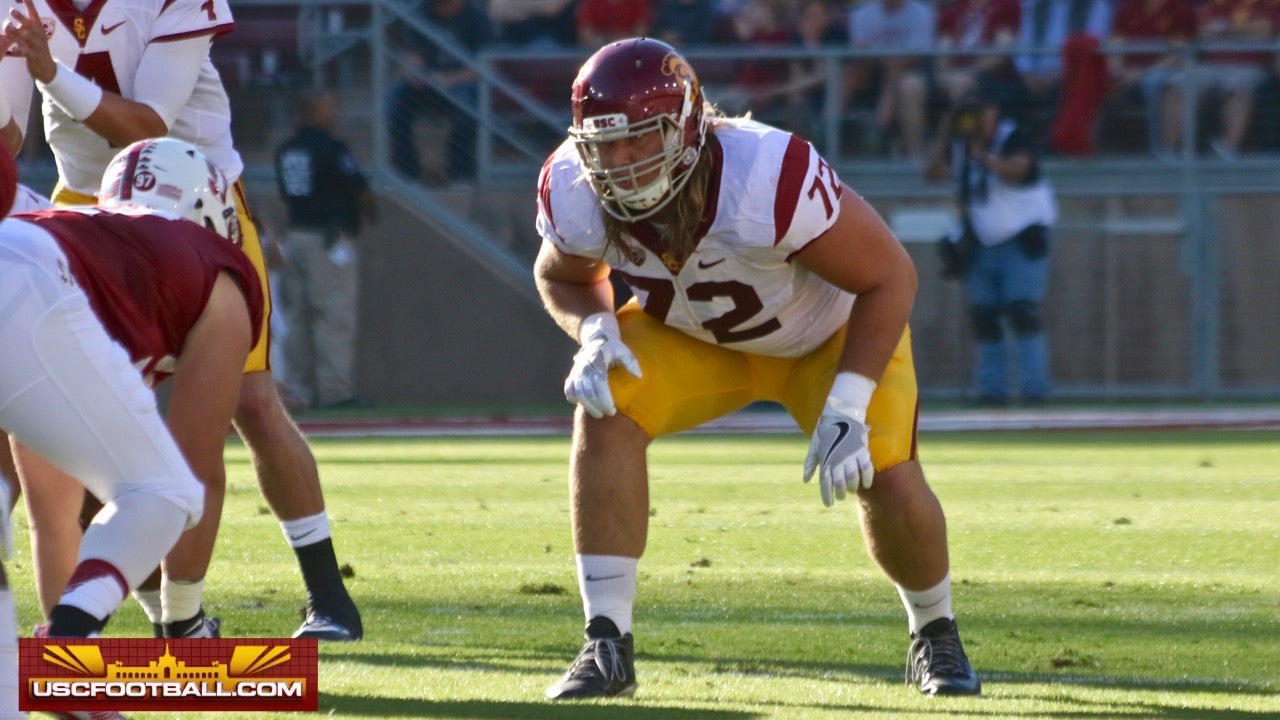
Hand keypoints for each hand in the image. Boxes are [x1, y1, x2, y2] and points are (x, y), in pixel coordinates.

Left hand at [4, 0, 56, 82]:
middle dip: (21, 18)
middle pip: (30, 25)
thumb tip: (14, 12)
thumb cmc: (37, 48)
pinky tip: (12, 50)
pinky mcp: (34, 56)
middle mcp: (39, 35)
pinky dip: (18, 51)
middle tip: (12, 11)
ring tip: (8, 27)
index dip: (30, 5)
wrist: (47, 68)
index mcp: (38, 28)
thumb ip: (26, 24)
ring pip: (26, 38)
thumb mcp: (34, 34)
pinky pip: (25, 53)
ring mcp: (37, 46)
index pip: (34, 14)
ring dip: (16, 32)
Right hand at [563, 312, 640, 418]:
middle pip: (587, 392)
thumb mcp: (624, 351)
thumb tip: (639, 376)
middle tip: (608, 414)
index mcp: (597, 360)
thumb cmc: (613, 346)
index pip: (599, 383)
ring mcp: (576, 371)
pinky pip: (569, 390)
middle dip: (597, 406)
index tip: (613, 409)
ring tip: (599, 414)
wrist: (596, 337)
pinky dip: (574, 398)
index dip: (604, 399)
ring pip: (577, 393)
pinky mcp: (572, 374)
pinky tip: (584, 405)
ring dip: (587, 406)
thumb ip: (631, 363)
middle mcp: (584, 366)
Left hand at [803, 372, 876, 505]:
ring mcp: (850, 456)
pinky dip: (867, 479)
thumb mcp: (815, 446)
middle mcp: (838, 460)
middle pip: (839, 483)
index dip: (827, 495)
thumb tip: (806, 480)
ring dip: (852, 488)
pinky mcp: (862, 451)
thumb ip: (810, 463)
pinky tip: (866, 485)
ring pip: (853, 478)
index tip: (828, 504)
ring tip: (851, 491)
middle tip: (840, 497)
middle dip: (840, 493)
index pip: (825, 482)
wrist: (842, 414)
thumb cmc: (826, 431)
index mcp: (826, 459)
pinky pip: (866, 468)